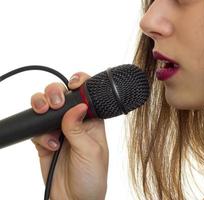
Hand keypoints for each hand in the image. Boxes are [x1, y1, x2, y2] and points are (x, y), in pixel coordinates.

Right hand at [31, 72, 107, 199]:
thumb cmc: (92, 178)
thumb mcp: (91, 151)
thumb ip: (80, 128)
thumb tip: (76, 106)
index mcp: (93, 122)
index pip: (86, 95)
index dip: (80, 84)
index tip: (73, 83)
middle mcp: (76, 123)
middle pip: (62, 97)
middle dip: (55, 93)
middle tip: (55, 103)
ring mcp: (59, 131)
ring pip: (46, 109)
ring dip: (41, 106)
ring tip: (44, 114)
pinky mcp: (45, 142)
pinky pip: (36, 129)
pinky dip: (38, 133)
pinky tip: (50, 146)